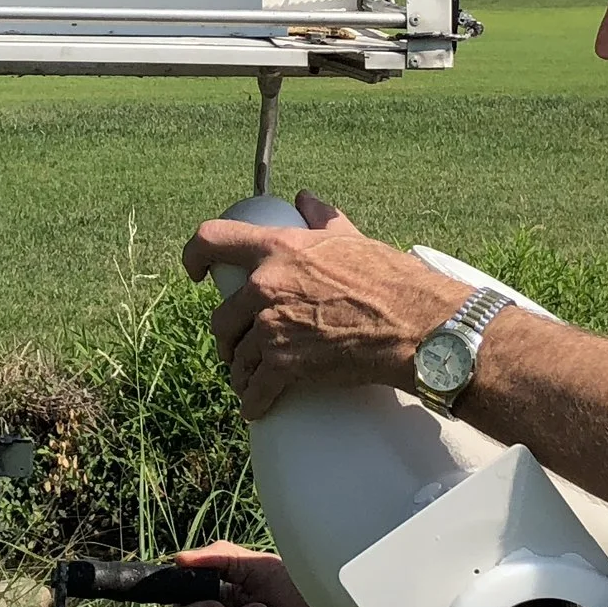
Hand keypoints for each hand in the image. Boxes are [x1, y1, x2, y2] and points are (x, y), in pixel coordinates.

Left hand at [182, 189, 468, 417]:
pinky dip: (254, 402)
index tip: (194, 272)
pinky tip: (256, 407)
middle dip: (228, 336)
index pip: (212, 241)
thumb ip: (323, 218)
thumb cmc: (390, 280)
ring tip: (251, 378)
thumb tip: (306, 199)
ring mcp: (272, 328)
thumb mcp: (351, 239)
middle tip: (241, 344)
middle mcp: (266, 286)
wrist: (414, 326)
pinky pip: (255, 390)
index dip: (194, 256)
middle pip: (221, 317)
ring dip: (241, 371)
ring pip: (237, 357)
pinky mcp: (284, 366)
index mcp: (278, 250)